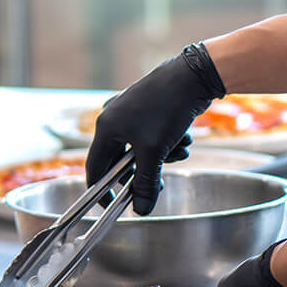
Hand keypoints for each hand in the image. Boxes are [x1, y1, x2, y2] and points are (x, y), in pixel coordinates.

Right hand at [85, 43, 224, 214]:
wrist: (192, 76)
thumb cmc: (166, 109)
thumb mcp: (155, 151)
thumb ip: (146, 183)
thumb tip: (142, 210)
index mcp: (106, 127)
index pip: (95, 167)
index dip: (102, 190)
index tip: (113, 206)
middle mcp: (114, 118)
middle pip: (121, 160)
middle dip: (144, 171)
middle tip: (159, 183)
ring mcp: (131, 112)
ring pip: (141, 149)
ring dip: (161, 157)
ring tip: (180, 151)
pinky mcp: (148, 109)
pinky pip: (152, 137)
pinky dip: (167, 143)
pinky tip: (184, 139)